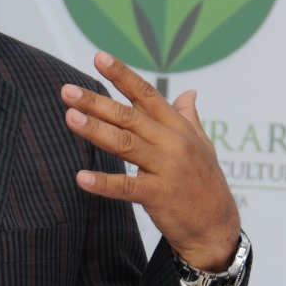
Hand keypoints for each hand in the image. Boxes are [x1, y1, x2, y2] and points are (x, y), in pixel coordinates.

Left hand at [61, 52, 239, 274]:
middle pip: (129, 117)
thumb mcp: (203, 146)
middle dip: (96, 102)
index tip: (99, 57)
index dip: (123, 75)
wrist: (217, 228)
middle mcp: (173, 143)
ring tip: (70, 117)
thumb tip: (190, 92)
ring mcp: (167, 169)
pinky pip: (127, 188)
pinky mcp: (160, 196)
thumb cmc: (206, 184)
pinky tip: (81, 177)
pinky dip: (104, 182)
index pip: (147, 95)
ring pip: (125, 144)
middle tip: (67, 91)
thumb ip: (189, 118)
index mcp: (179, 128)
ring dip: (95, 130)